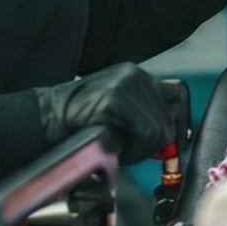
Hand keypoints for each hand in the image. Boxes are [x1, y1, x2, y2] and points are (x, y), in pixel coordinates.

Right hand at [35, 62, 173, 162]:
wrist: (46, 119)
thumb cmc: (82, 122)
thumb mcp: (120, 113)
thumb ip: (146, 116)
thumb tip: (174, 136)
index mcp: (137, 76)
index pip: (179, 94)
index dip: (181, 121)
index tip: (176, 143)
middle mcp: (135, 75)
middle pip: (170, 115)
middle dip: (156, 141)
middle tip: (134, 150)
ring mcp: (125, 84)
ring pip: (160, 127)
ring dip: (143, 148)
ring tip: (122, 149)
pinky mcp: (114, 99)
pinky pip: (145, 133)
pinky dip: (135, 149)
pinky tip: (117, 148)